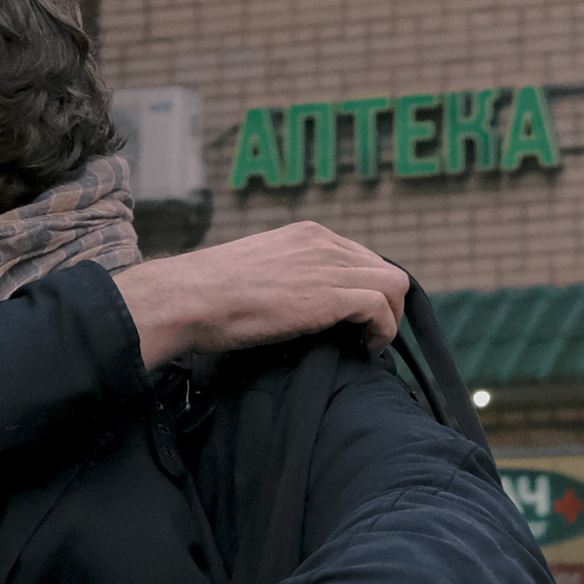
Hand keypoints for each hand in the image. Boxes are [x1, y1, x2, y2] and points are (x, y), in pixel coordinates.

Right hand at [116, 220, 407, 367]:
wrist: (190, 298)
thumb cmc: (211, 294)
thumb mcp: (261, 270)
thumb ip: (291, 274)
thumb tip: (304, 300)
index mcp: (308, 235)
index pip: (363, 257)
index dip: (368, 289)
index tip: (359, 317)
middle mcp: (324, 244)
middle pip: (385, 269)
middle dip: (388, 304)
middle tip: (370, 334)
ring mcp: (328, 267)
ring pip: (393, 285)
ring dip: (390, 319)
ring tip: (371, 343)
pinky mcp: (330, 295)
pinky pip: (381, 308)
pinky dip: (383, 331)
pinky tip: (366, 348)